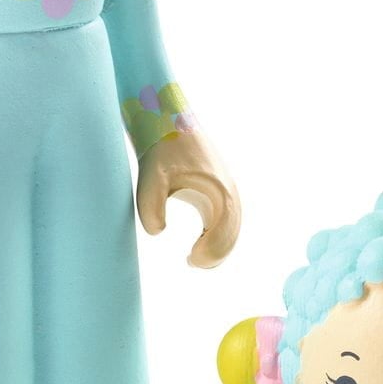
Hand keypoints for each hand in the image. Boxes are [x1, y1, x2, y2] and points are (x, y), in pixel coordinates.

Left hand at [135, 128, 240, 267]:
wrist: (168, 122)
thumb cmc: (161, 150)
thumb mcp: (150, 178)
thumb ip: (150, 207)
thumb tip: (157, 232)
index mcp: (218, 191)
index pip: (224, 233)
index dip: (211, 252)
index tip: (189, 259)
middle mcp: (228, 193)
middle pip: (232, 235)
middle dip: (215, 254)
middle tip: (190, 261)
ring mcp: (225, 191)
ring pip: (231, 230)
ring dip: (217, 247)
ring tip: (194, 258)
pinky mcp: (217, 191)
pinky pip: (225, 221)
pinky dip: (216, 237)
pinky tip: (198, 244)